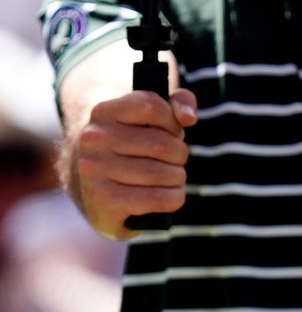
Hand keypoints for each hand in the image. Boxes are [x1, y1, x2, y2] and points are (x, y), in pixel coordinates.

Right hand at [66, 88, 197, 238]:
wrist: (94, 190)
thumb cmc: (130, 152)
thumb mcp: (148, 122)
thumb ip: (174, 105)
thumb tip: (188, 117)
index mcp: (103, 112)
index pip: (153, 106)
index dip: (173, 123)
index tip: (171, 133)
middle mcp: (94, 138)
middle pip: (164, 145)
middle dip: (179, 156)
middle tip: (174, 162)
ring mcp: (95, 169)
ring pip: (164, 174)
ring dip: (178, 179)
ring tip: (170, 179)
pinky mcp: (104, 199)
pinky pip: (158, 198)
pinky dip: (174, 199)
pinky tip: (168, 196)